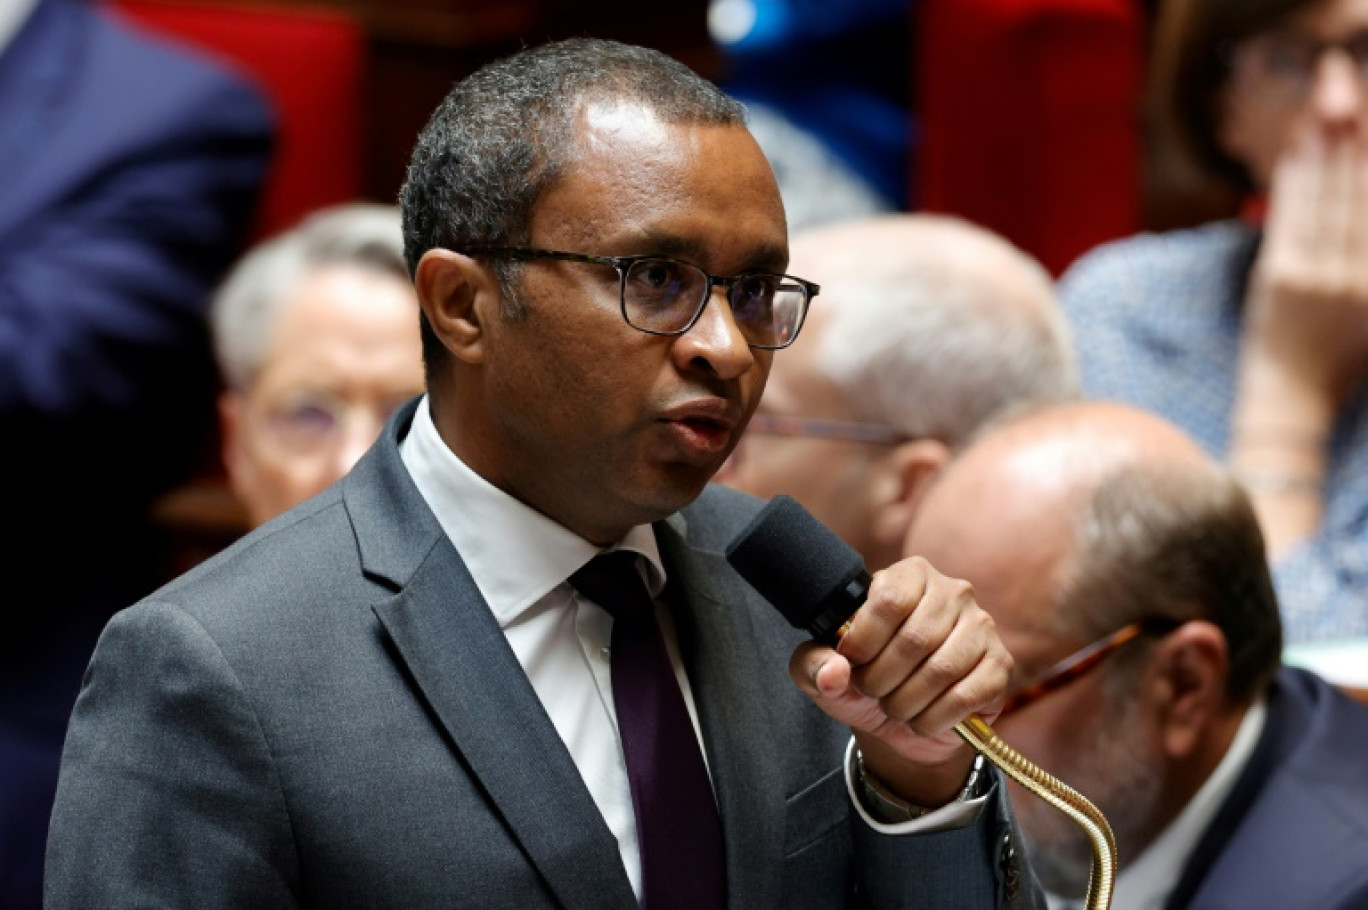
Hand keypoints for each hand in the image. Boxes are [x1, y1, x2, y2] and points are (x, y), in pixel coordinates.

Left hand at [788, 556, 1011, 805]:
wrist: (903, 722)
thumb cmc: (865, 680)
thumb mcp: (824, 672)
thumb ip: (813, 664)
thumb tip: (834, 672)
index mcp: (908, 576)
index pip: (889, 599)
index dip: (864, 641)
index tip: (851, 663)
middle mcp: (951, 592)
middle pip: (915, 638)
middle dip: (882, 679)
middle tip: (872, 692)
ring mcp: (981, 626)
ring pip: (941, 670)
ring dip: (907, 702)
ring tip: (895, 707)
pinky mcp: (999, 664)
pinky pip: (966, 696)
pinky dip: (934, 718)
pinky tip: (923, 719)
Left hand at [1245, 124, 1367, 404]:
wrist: (1290, 402)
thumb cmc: (1337, 359)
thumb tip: (1361, 202)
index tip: (1367, 116)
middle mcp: (1361, 272)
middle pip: (1362, 186)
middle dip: (1355, 130)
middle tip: (1345, 85)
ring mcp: (1320, 274)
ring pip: (1327, 195)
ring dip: (1324, 145)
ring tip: (1324, 105)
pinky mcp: (1280, 279)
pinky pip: (1290, 217)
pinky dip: (1294, 181)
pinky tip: (1295, 152)